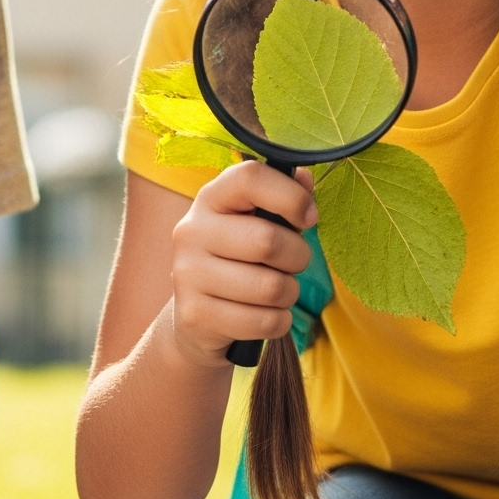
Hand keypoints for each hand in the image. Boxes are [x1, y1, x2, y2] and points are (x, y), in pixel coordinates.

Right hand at [167, 160, 316, 366]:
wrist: (196, 317)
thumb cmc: (239, 260)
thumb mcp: (259, 223)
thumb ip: (284, 198)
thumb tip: (304, 177)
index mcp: (211, 199)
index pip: (250, 177)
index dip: (290, 196)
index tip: (309, 217)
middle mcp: (192, 231)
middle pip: (268, 241)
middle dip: (298, 257)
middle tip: (292, 264)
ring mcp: (188, 274)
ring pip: (271, 287)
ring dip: (289, 293)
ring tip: (277, 291)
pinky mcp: (195, 315)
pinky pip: (264, 322)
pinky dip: (279, 322)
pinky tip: (265, 315)